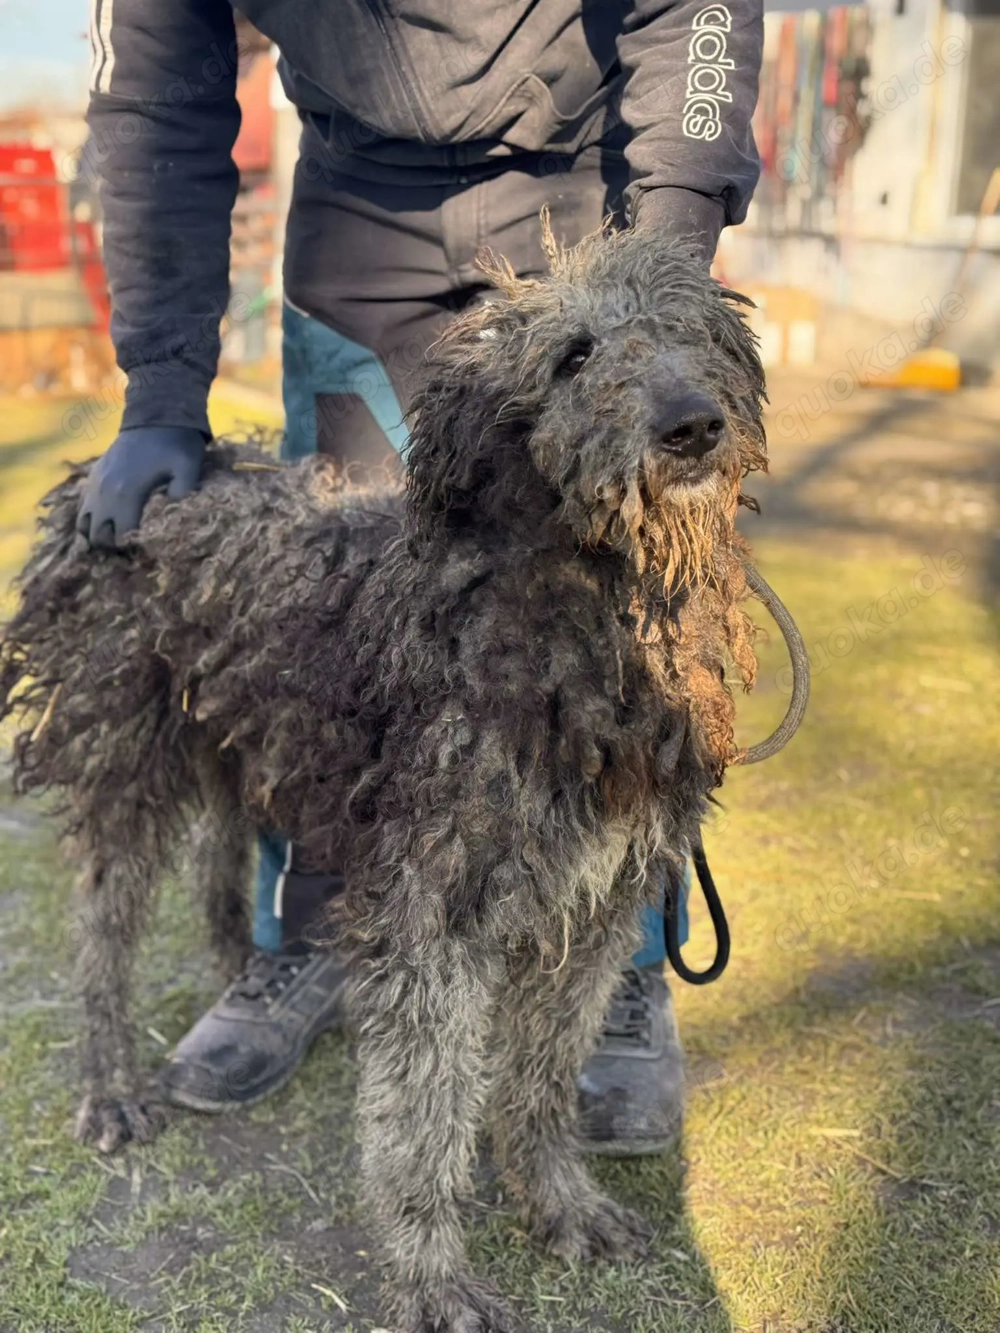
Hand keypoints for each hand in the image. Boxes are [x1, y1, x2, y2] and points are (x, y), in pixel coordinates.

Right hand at [76, 426, 206, 548]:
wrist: (156, 414)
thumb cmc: (176, 444)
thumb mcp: (188, 468)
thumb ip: (184, 495)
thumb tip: (177, 525)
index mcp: (127, 494)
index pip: (121, 539)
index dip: (134, 551)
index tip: (150, 551)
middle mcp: (105, 494)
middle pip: (99, 538)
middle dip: (115, 550)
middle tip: (136, 551)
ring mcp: (96, 486)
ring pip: (84, 527)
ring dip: (100, 538)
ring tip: (120, 541)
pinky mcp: (94, 478)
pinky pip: (82, 510)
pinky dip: (91, 523)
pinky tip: (110, 525)